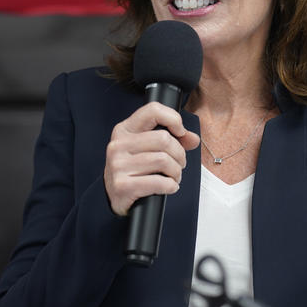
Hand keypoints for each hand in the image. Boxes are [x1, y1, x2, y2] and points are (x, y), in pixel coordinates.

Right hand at [104, 101, 200, 215]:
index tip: (180, 132)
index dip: (173, 119)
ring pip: (163, 161)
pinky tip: (169, 187)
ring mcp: (118, 165)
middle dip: (179, 154)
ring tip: (174, 176)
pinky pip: (159, 182)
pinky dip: (171, 186)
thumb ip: (172, 139)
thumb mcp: (147, 148)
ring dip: (176, 172)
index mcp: (125, 130)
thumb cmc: (134, 169)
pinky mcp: (122, 185)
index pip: (153, 111)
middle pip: (164, 139)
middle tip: (179, 164)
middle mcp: (118, 145)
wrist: (114, 196)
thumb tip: (193, 139)